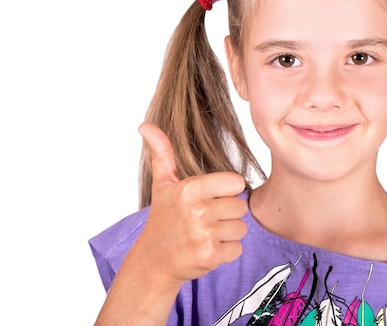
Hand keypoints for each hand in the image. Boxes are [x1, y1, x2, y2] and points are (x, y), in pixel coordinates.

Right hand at [137, 122, 247, 283]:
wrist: (153, 262)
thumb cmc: (163, 219)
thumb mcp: (162, 184)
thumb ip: (162, 153)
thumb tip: (145, 125)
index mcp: (190, 189)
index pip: (236, 183)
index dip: (227, 192)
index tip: (211, 199)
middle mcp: (197, 210)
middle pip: (241, 206)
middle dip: (228, 214)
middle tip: (206, 220)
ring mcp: (203, 234)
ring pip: (241, 228)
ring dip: (228, 233)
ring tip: (206, 234)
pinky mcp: (210, 256)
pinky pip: (237, 248)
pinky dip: (227, 251)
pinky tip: (208, 249)